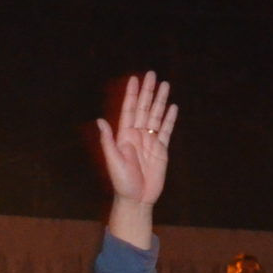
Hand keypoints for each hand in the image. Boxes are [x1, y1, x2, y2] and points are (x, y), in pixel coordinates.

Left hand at [96, 71, 175, 207]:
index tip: (135, 79)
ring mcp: (150, 141)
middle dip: (148, 92)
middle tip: (152, 74)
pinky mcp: (161, 149)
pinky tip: (172, 107)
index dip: (132, 94)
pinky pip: (166, 130)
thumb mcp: (112, 160)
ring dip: (160, 100)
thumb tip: (100, 121)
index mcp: (124, 136)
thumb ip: (108, 140)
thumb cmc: (122, 182)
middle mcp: (137, 135)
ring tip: (165, 85)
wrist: (137, 199)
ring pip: (156, 116)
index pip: (129, 110)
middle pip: (144, 109)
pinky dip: (169, 119)